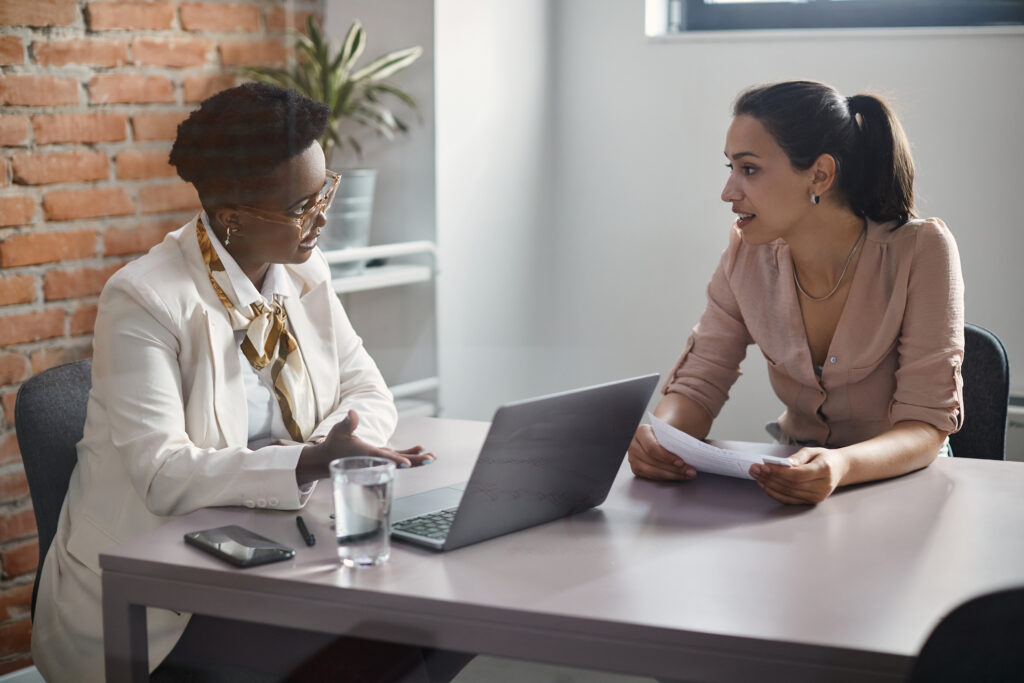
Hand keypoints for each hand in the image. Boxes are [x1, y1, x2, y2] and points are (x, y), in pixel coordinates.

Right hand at [297, 410, 434, 484]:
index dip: (395, 461)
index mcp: (367, 453)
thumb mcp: (339, 431)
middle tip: (430, 459)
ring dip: (416, 459)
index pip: (383, 458)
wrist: (330, 458)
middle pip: (398, 461)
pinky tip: (421, 449)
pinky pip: (398, 456)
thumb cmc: (334, 444)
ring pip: (401, 460)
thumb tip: (352, 413)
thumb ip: (347, 423)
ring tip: (431, 456)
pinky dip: (410, 454)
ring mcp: (380, 459)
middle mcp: (376, 459)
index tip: (407, 464)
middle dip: (415, 461)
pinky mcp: (381, 456)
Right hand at [627, 424, 696, 481]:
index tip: (681, 462)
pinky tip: (677, 475)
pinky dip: (666, 477)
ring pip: (652, 472)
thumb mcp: (669, 430)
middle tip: (690, 471)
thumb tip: (691, 449)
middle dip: (674, 469)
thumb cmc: (665, 433)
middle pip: (653, 461)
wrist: (658, 435)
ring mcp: (633, 458)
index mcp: (641, 431)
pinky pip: (651, 476)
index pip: (652, 448)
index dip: (667, 457)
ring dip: (672, 475)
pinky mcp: (636, 468)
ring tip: (686, 475)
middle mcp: (633, 444)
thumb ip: (675, 438)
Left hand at [749, 447, 846, 503]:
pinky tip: (765, 485)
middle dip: (769, 478)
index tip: (763, 466)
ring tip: (756, 475)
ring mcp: (817, 496)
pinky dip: (775, 493)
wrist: (839, 469)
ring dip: (769, 485)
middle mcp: (822, 486)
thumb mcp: (813, 451)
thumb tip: (785, 463)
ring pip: (788, 494)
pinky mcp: (811, 501)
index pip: (797, 475)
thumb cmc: (824, 458)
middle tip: (754, 469)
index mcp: (824, 470)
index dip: (778, 472)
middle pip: (790, 485)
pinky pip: (789, 500)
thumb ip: (798, 457)